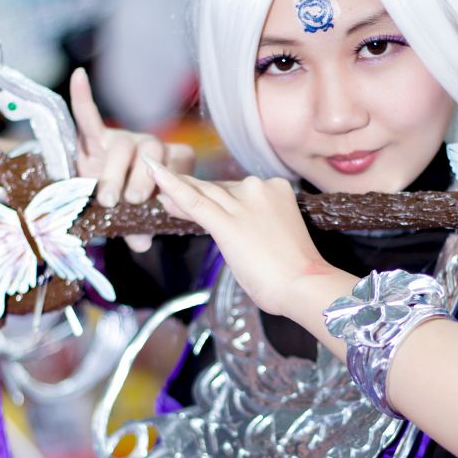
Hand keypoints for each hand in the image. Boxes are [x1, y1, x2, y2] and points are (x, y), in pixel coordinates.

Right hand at [70, 68, 194, 252]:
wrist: (105, 194)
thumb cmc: (128, 207)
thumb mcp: (135, 220)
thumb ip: (139, 227)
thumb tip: (142, 242)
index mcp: (170, 164)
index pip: (179, 163)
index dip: (174, 179)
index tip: (166, 199)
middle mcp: (150, 147)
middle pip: (151, 153)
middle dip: (142, 178)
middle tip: (133, 201)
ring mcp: (124, 139)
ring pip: (122, 146)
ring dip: (114, 172)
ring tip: (107, 197)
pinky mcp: (97, 136)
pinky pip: (89, 115)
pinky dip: (83, 97)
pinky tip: (79, 77)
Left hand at [141, 158, 347, 319]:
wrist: (305, 285)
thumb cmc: (295, 272)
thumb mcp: (276, 237)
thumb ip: (255, 225)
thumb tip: (233, 231)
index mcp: (276, 189)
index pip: (232, 188)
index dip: (209, 192)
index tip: (192, 192)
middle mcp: (259, 189)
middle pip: (215, 187)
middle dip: (188, 188)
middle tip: (161, 181)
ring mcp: (243, 203)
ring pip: (202, 194)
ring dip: (174, 188)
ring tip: (152, 179)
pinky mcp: (228, 222)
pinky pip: (194, 201)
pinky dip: (171, 185)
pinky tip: (153, 172)